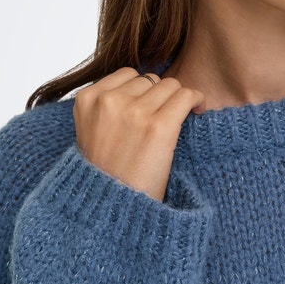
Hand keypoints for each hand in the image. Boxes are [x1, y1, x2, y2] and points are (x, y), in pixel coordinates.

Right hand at [73, 68, 204, 200]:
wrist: (112, 208)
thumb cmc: (105, 176)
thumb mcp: (90, 133)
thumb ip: (106, 107)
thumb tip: (142, 84)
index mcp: (87, 100)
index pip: (128, 75)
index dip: (142, 91)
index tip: (150, 108)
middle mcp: (109, 101)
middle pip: (150, 80)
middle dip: (159, 98)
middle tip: (163, 120)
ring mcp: (134, 111)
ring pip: (169, 85)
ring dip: (176, 100)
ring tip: (178, 119)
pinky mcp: (159, 125)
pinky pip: (186, 95)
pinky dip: (195, 99)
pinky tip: (197, 110)